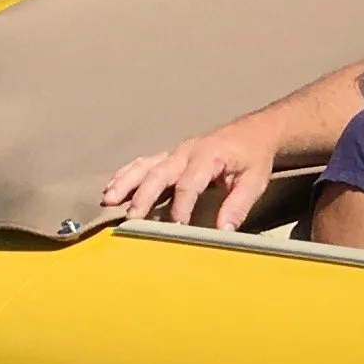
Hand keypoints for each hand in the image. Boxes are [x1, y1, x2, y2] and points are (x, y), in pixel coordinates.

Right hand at [101, 128, 277, 229]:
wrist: (252, 133)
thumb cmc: (253, 158)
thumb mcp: (254, 181)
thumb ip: (238, 205)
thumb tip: (223, 230)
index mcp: (208, 156)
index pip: (189, 183)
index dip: (181, 206)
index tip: (175, 227)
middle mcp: (186, 152)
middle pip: (159, 173)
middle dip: (143, 196)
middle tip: (131, 217)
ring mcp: (175, 152)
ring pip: (145, 166)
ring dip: (126, 182)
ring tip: (109, 200)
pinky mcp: (169, 156)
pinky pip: (143, 163)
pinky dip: (126, 175)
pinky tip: (111, 188)